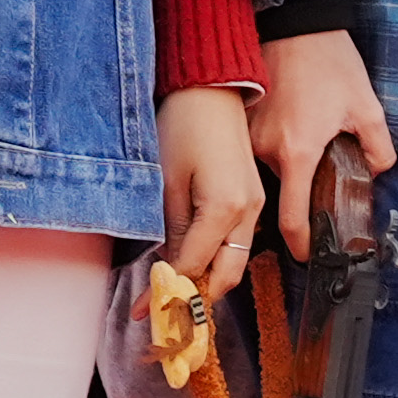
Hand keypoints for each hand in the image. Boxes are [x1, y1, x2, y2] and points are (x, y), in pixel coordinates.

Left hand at [156, 85, 261, 300]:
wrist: (210, 86)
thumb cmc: (184, 124)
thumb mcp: (167, 181)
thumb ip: (171, 230)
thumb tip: (167, 269)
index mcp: (225, 209)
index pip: (193, 267)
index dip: (165, 292)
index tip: (142, 310)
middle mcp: (248, 212)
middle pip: (225, 276)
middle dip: (195, 299)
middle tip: (162, 311)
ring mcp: (255, 205)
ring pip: (234, 261)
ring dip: (207, 280)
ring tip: (173, 292)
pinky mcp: (251, 196)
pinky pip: (237, 241)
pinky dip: (216, 258)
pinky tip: (191, 260)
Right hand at [245, 29, 392, 257]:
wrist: (296, 22)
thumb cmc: (330, 62)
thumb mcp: (367, 106)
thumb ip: (378, 148)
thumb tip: (375, 171)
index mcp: (298, 152)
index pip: (292, 219)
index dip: (300, 245)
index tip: (306, 255)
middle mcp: (266, 149)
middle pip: (280, 191)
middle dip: (299, 191)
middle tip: (319, 177)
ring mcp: (247, 134)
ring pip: (266, 169)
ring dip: (283, 166)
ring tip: (303, 140)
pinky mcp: (240, 119)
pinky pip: (252, 148)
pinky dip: (268, 147)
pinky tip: (287, 124)